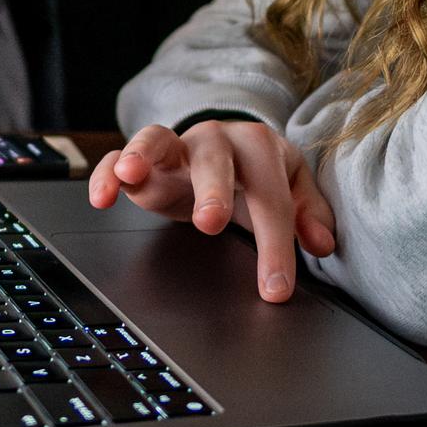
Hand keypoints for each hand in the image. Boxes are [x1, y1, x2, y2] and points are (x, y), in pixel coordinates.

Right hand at [89, 121, 336, 302]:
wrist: (227, 143)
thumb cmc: (258, 171)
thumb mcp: (289, 186)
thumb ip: (309, 212)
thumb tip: (323, 245)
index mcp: (259, 147)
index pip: (271, 196)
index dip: (276, 243)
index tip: (275, 288)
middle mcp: (216, 140)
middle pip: (215, 158)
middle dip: (213, 188)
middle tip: (211, 223)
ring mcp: (176, 145)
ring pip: (158, 139)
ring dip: (144, 154)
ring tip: (133, 175)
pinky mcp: (144, 158)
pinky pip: (118, 156)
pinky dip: (107, 171)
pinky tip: (102, 196)